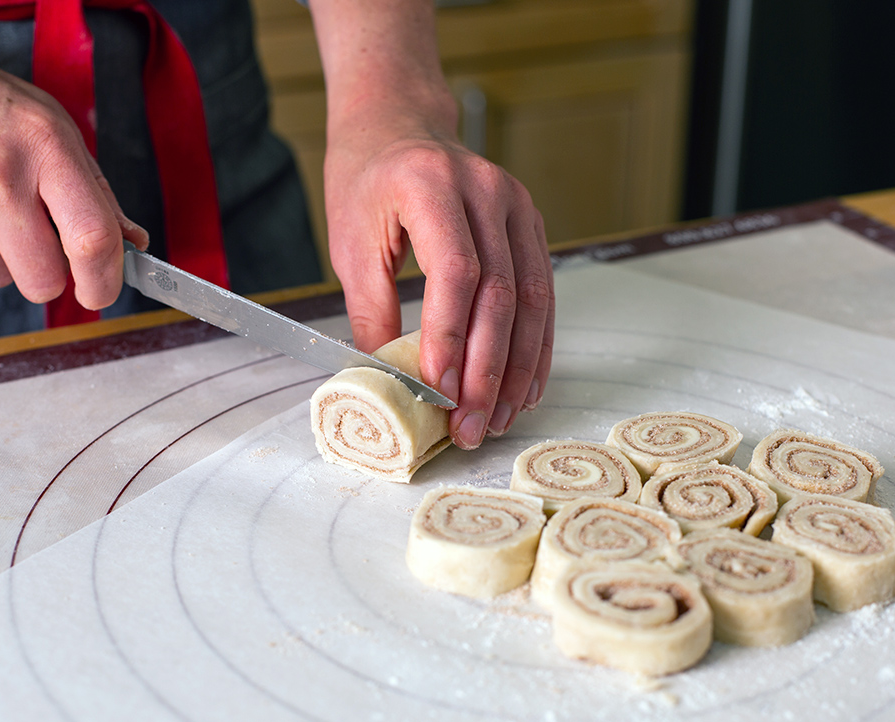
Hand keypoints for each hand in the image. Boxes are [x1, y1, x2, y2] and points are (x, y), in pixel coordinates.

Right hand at [0, 19, 146, 309]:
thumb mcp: (49, 126)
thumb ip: (94, 189)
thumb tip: (131, 241)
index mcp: (46, 147)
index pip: (92, 236)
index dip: (104, 279)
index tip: (102, 292)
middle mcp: (2, 174)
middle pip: (44, 279)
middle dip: (47, 276)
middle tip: (36, 245)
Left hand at [325, 120, 554, 449]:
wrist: (398, 125)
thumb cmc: (368, 181)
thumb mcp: (351, 242)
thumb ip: (371, 312)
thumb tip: (388, 383)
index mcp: (431, 184)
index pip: (456, 271)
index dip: (451, 338)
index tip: (440, 390)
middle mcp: (486, 189)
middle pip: (501, 292)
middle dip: (487, 369)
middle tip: (470, 423)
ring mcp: (517, 204)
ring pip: (532, 298)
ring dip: (518, 368)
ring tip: (497, 419)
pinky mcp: (532, 223)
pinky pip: (543, 292)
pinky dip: (535, 346)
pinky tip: (524, 387)